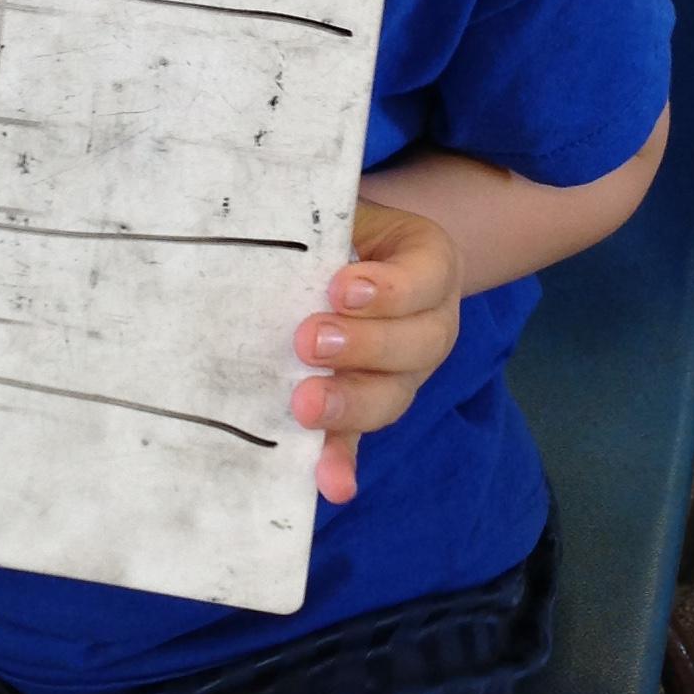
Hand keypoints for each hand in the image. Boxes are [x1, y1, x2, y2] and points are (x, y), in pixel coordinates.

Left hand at [291, 196, 461, 504]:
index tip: (341, 287)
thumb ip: (322, 219)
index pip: (424, 278)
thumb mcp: (340, 210)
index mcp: (428, 264)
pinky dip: (343, 461)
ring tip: (306, 404)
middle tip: (309, 340)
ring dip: (351, 404)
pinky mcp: (364, 410)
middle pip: (417, 345)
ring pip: (392, 396)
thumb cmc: (336, 228)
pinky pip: (358, 440)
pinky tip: (332, 484)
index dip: (389, 289)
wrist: (345, 258)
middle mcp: (428, 323)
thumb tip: (264, 211)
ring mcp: (401, 374)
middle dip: (364, 346)